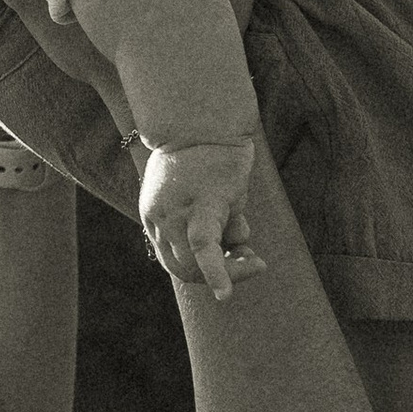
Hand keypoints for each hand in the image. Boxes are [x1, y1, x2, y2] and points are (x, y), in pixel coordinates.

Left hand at [138, 137, 265, 303]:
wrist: (207, 117)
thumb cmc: (210, 153)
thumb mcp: (205, 192)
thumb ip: (215, 219)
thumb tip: (238, 244)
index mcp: (155, 216)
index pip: (175, 260)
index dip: (204, 272)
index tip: (234, 262)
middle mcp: (160, 217)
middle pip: (183, 268)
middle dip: (218, 276)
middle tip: (252, 264)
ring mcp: (178, 211)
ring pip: (197, 263)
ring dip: (231, 272)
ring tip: (257, 263)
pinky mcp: (205, 201)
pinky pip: (205, 246)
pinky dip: (216, 273)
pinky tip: (225, 294)